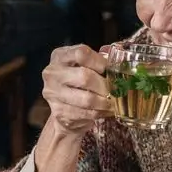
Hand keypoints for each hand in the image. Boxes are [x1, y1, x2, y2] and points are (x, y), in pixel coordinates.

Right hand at [32, 44, 110, 171]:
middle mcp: (50, 73)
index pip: (80, 52)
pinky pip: (84, 115)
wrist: (67, 120)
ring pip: (85, 98)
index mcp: (59, 56)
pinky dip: (100, 115)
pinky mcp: (58, 114)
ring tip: (114, 103)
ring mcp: (52, 95)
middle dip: (105, 86)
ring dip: (105, 103)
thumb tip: (120, 51)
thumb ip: (105, 60)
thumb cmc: (84, 90)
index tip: (111, 69)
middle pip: (84, 77)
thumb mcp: (92, 71)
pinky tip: (107, 113)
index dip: (100, 60)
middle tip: (117, 91)